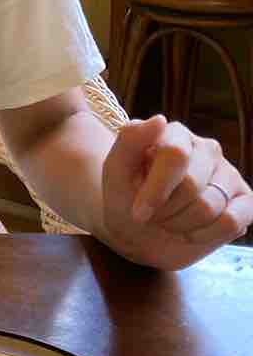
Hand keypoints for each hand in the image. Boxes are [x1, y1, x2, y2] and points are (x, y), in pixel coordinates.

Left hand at [102, 116, 252, 269]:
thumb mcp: (115, 172)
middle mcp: (206, 149)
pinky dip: (205, 235)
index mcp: (175, 135)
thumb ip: (129, 141)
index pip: (175, 155)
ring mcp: (228, 174)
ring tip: (170, 220)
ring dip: (181, 224)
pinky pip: (231, 222)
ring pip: (210, 207)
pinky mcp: (244, 201)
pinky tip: (192, 231)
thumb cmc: (125, 197)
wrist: (137, 232)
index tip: (138, 212)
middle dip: (166, 210)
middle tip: (153, 214)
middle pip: (192, 186)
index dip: (156, 190)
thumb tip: (160, 120)